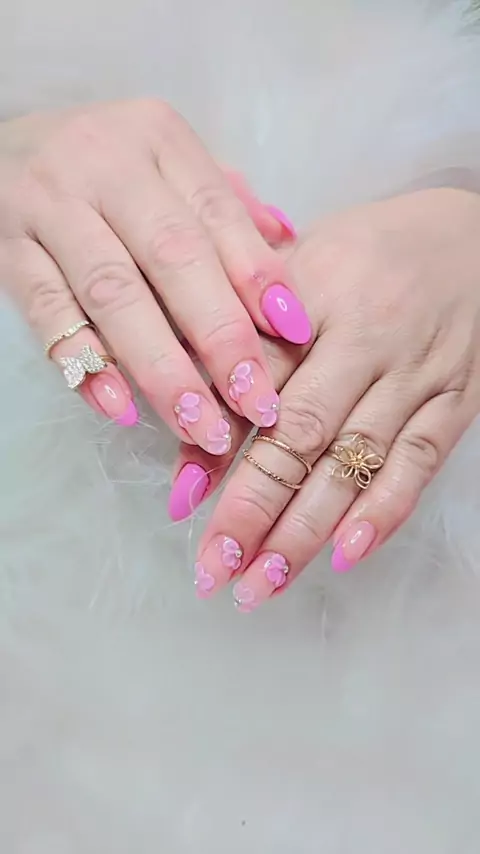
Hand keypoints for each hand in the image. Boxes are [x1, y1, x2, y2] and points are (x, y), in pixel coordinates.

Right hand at [0, 100, 308, 447]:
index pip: (218, 213)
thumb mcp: (162, 160)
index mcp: (158, 138)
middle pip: (173, 256)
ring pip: (113, 293)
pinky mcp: (6, 250)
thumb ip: (221, 199)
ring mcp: (49, 205)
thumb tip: (290, 243)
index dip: (259, 276)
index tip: (296, 335)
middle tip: (256, 402)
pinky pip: (48, 312)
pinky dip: (86, 363)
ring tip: (200, 425)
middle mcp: (104, 164)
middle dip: (220, 336)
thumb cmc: (100, 166)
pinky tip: (121, 408)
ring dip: (162, 366)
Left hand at [177, 189, 479, 603]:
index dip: (214, 440)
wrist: (475, 238)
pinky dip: (382, 512)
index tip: (183, 503)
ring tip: (262, 583)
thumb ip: (247, 323)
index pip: (253, 376)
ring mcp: (415, 373)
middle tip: (216, 569)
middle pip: (301, 432)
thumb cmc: (370, 250)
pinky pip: (419, 462)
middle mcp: (366, 335)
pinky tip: (344, 554)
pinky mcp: (455, 401)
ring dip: (305, 530)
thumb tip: (190, 400)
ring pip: (355, 461)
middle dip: (253, 508)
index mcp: (316, 289)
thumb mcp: (303, 259)